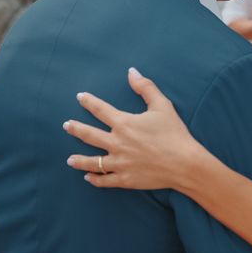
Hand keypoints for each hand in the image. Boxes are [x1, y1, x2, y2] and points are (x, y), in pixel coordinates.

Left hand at [64, 68, 201, 189]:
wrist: (184, 163)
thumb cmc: (174, 133)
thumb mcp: (162, 105)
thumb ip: (145, 87)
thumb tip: (131, 71)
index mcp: (124, 124)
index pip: (100, 110)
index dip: (89, 102)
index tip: (80, 97)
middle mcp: (117, 143)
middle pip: (89, 135)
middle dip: (76, 129)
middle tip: (67, 125)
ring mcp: (119, 163)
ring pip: (92, 162)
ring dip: (79, 160)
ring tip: (70, 159)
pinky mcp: (125, 179)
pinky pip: (104, 180)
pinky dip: (95, 179)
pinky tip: (89, 177)